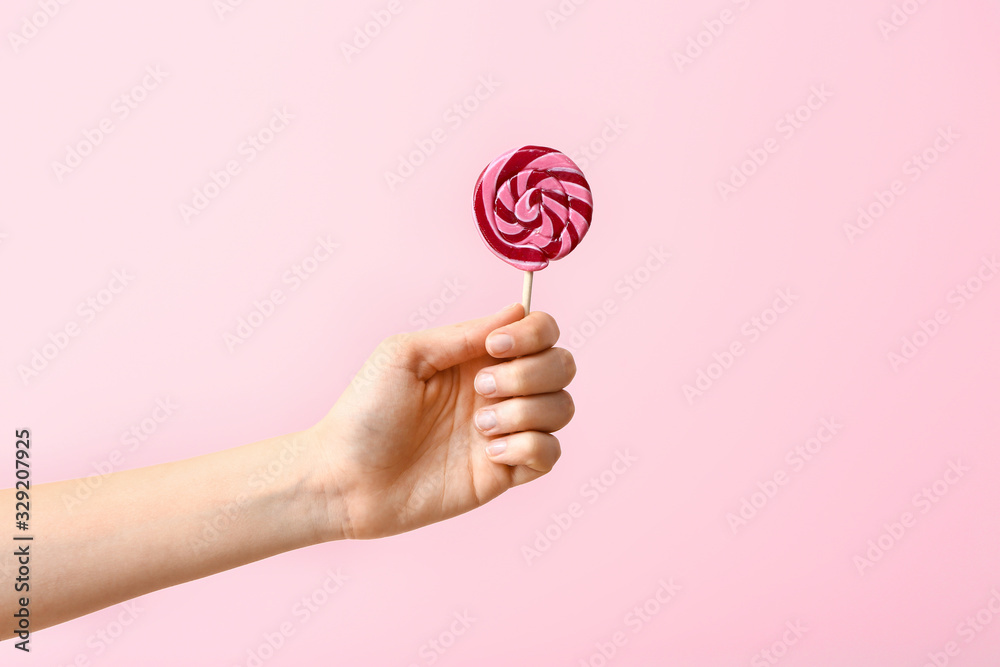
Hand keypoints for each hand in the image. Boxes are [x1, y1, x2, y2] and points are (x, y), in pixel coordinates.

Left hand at [310, 303, 576, 539]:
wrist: (345, 479)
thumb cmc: (365, 412)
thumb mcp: (405, 354)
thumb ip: (463, 334)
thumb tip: (518, 310)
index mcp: (477, 356)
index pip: (541, 331)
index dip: (534, 334)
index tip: (495, 348)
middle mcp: (499, 390)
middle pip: (563, 365)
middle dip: (530, 375)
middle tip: (479, 391)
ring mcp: (506, 431)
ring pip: (562, 408)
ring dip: (526, 412)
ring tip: (480, 428)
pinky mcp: (506, 473)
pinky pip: (550, 453)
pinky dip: (528, 447)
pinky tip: (488, 454)